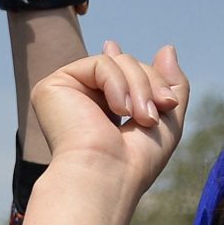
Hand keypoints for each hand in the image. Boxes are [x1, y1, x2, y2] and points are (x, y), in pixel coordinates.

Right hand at [25, 43, 187, 224]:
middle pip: (127, 65)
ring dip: (140, 87)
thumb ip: (171, 83)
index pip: (122, 76)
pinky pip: (100, 64)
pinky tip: (119, 111)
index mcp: (97, 110)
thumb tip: (168, 47)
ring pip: (116, 61)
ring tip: (141, 119)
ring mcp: (64, 92)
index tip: (151, 83)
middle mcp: (77, 99)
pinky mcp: (52, 86)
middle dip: (152, 85)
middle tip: (154, 116)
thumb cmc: (134, 163)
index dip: (137, 71)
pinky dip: (118, 84)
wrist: (106, 177)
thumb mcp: (167, 120)